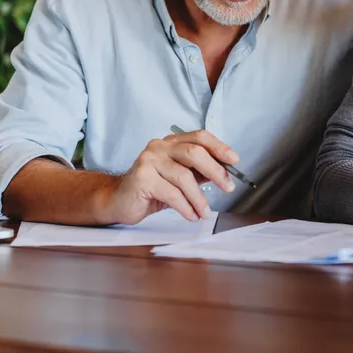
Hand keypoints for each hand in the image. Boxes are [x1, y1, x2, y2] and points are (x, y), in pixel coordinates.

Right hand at [104, 130, 237, 224]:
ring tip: (205, 212)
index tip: (234, 160)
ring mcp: (148, 160)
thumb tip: (225, 173)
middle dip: (215, 171)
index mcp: (171, 142)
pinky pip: (172, 194)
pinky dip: (186, 207)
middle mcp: (159, 147)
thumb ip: (199, 172)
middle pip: (194, 153)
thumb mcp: (179, 178)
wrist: (119, 201)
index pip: (199, 137)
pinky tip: (191, 215)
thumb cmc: (152, 189)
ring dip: (199, 198)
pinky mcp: (142, 178)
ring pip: (184, 177)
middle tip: (228, 187)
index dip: (219, 147)